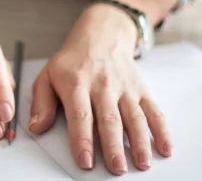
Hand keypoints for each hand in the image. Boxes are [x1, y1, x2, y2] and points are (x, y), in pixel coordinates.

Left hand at [28, 4, 171, 174]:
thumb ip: (41, 103)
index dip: (82, 139)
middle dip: (114, 147)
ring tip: (141, 163)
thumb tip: (36, 127)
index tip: (85, 160)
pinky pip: (154, 111)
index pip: (80, 115)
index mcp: (76, 83)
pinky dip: (162, 131)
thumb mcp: (47, 75)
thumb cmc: (73, 61)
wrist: (101, 35)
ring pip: (134, 117)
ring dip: (140, 142)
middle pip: (110, 120)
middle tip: (117, 169)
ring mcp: (125, 88)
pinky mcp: (141, 90)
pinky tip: (165, 148)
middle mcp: (103, 85)